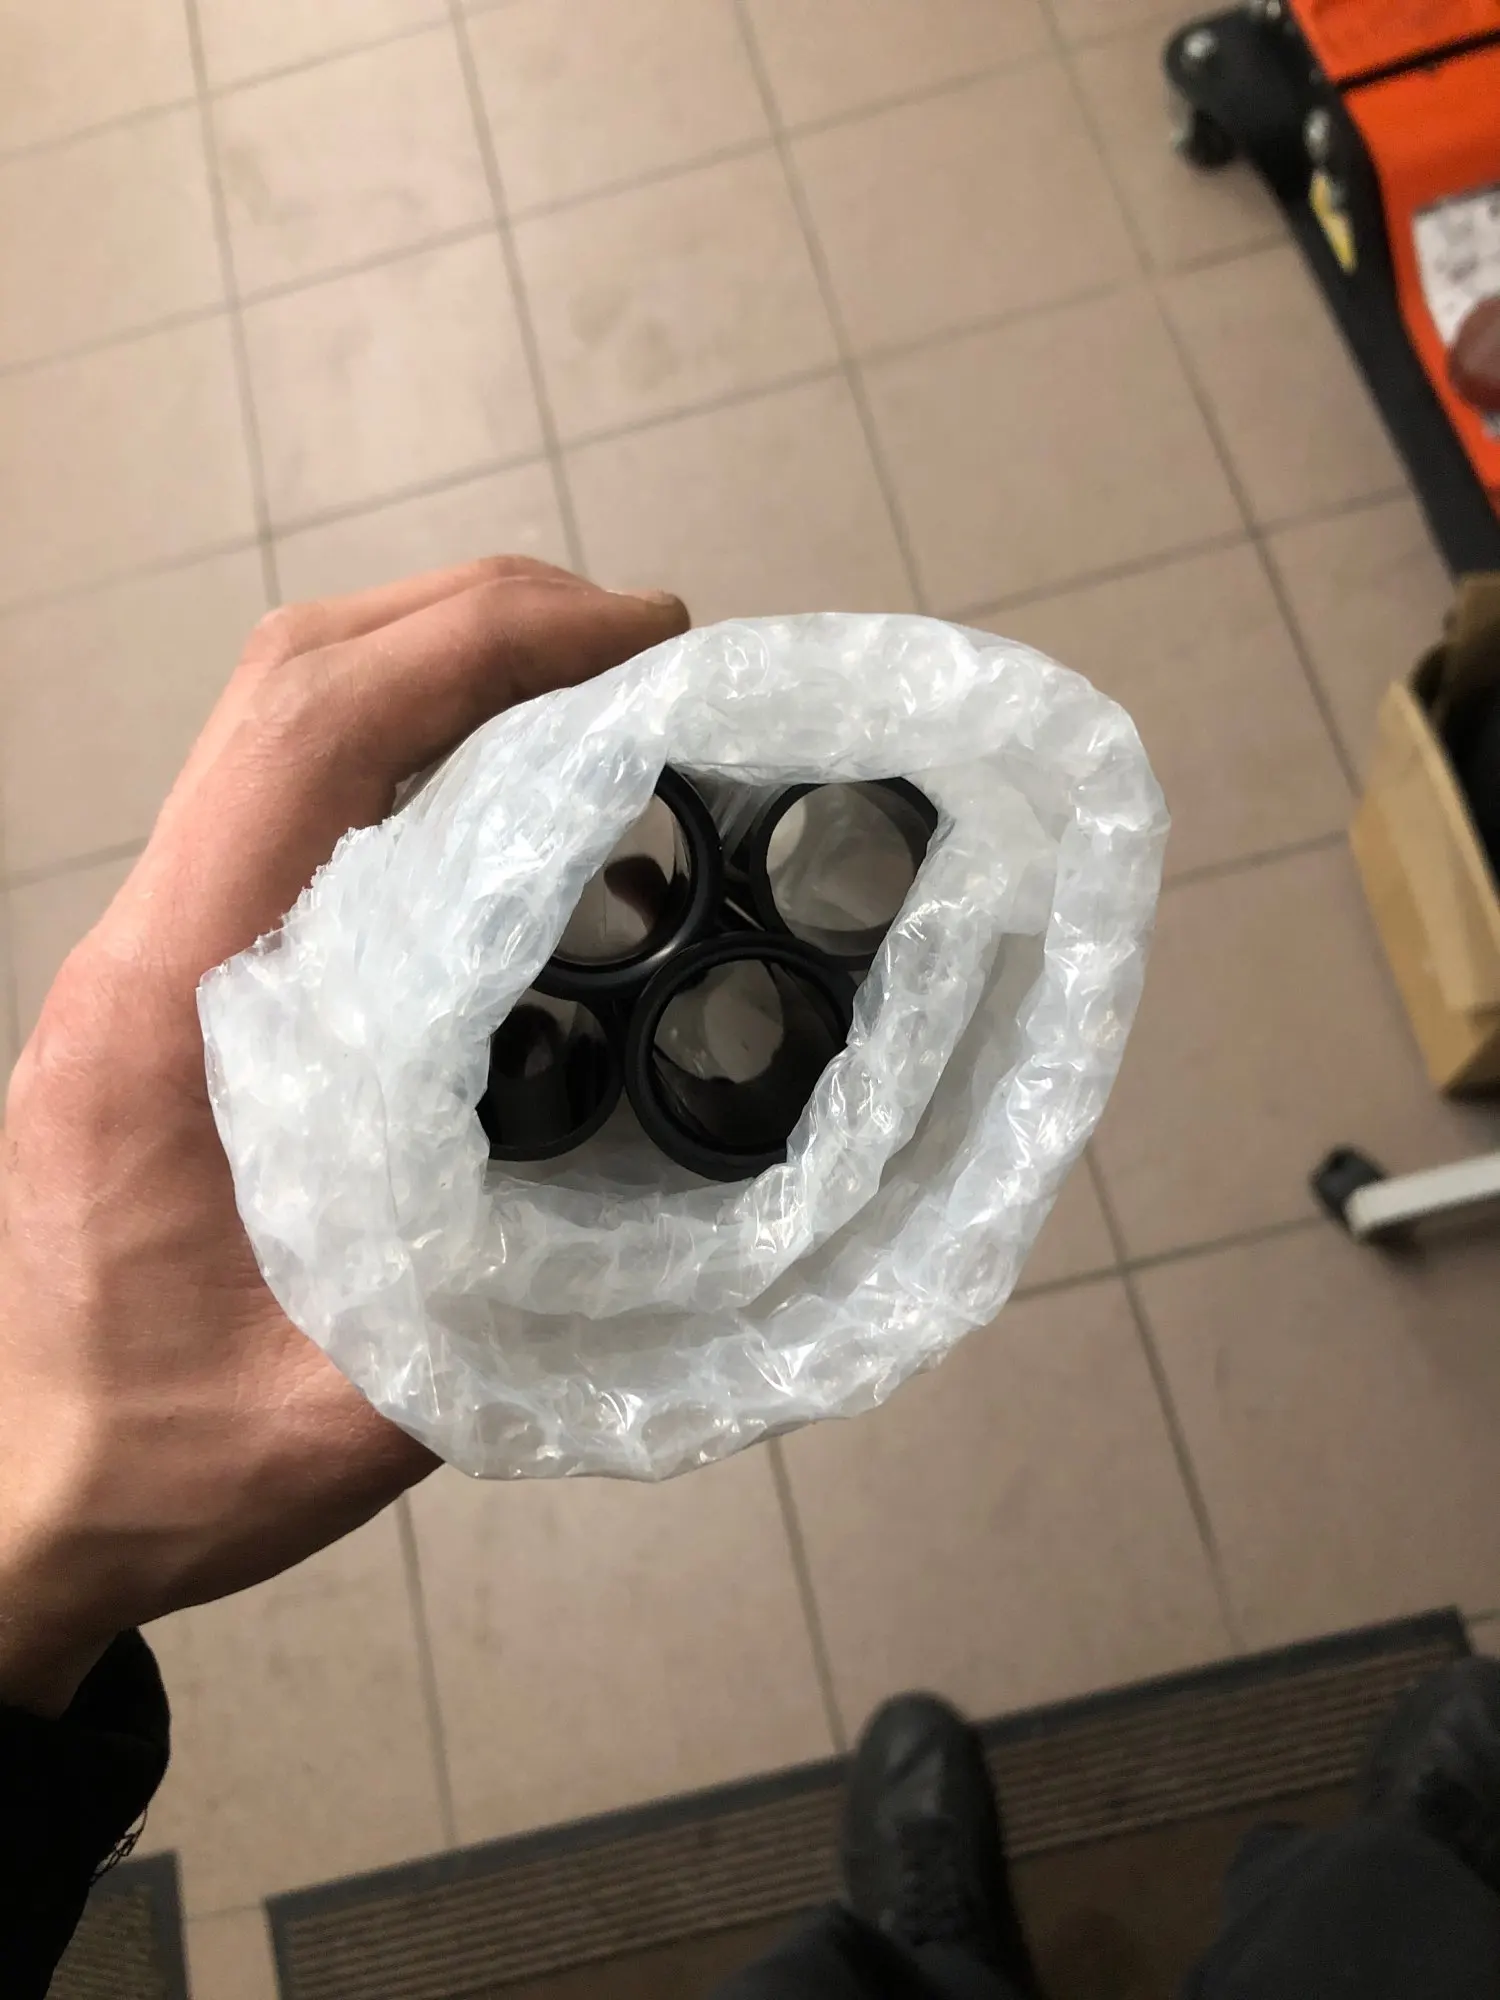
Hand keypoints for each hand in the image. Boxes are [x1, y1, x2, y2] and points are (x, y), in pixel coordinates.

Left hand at [0, 559, 687, 1716]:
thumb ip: (498, 1306)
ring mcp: (151, 944)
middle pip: (292, 679)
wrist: (29, 1482)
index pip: (312, 742)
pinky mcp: (179, 968)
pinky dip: (411, 746)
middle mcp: (147, 942)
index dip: (482, 650)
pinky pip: (289, 798)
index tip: (637, 641)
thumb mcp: (350, 1411)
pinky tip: (515, 809)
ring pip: (281, 717)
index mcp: (172, 1012)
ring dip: (441, 662)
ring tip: (595, 692)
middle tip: (641, 640)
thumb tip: (667, 1196)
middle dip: (476, 615)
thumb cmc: (163, 1456)